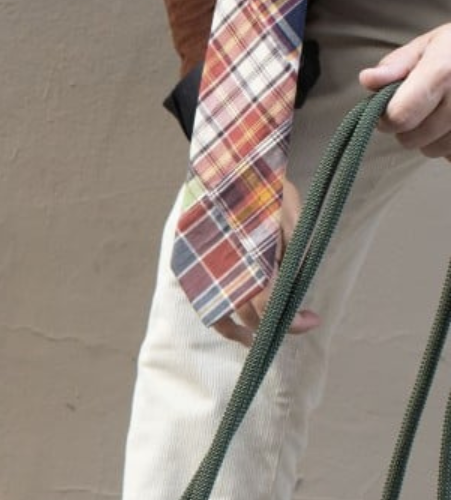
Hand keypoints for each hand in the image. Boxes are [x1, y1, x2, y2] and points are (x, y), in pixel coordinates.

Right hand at [209, 177, 320, 346]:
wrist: (223, 163)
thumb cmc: (262, 186)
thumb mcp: (293, 215)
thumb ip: (295, 252)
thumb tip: (298, 285)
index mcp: (249, 256)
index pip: (269, 307)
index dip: (292, 322)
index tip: (311, 320)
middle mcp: (222, 267)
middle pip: (249, 316)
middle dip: (278, 325)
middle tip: (301, 320)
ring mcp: (202, 268)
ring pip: (223, 318)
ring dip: (246, 332)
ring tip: (264, 336)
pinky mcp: (189, 266)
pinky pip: (205, 304)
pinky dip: (223, 319)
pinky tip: (240, 324)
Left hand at [360, 23, 450, 157]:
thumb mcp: (430, 44)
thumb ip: (396, 65)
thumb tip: (368, 80)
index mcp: (442, 72)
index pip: (399, 116)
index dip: (386, 117)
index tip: (388, 108)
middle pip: (412, 139)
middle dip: (408, 128)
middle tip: (422, 106)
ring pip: (434, 151)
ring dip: (431, 138)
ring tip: (444, 112)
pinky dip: (450, 145)